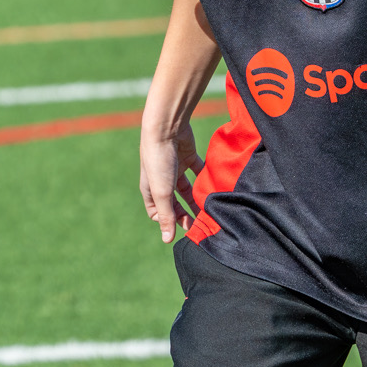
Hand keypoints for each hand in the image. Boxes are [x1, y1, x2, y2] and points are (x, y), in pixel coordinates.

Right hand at [140, 118, 202, 241]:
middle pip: (175, 203)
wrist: (167, 127)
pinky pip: (198, 172)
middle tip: (201, 223)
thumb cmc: (159, 160)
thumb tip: (167, 239)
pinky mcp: (187, 157)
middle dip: (186, 213)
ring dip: (197, 199)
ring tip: (210, 210)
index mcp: (151, 190)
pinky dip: (205, 179)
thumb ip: (167, 215)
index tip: (185, 227)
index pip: (158, 213)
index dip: (169, 222)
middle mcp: (162, 181)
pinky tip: (215, 187)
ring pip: (188, 190)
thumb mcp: (163, 191)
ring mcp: (175, 169)